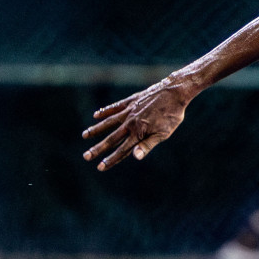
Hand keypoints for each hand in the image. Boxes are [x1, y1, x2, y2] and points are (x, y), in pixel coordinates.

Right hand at [82, 76, 197, 170]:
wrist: (174, 92)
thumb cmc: (172, 115)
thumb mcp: (163, 133)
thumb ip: (147, 145)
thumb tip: (135, 157)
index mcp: (138, 133)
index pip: (122, 150)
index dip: (111, 160)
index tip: (100, 167)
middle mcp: (130, 123)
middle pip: (111, 139)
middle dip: (98, 149)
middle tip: (85, 156)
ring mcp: (129, 111)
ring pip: (108, 122)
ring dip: (96, 130)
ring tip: (84, 136)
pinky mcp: (130, 101)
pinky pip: (114, 107)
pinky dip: (105, 111)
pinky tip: (96, 115)